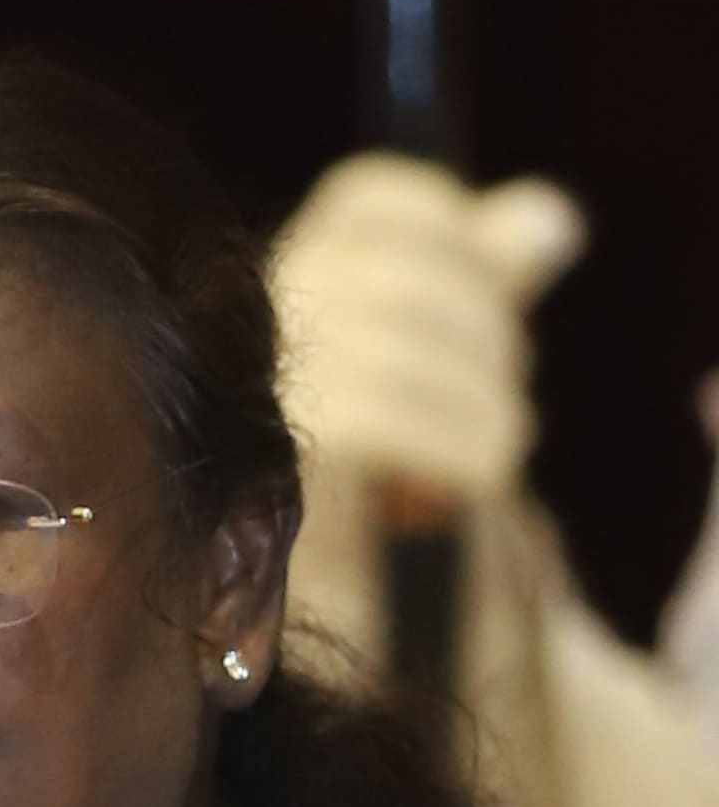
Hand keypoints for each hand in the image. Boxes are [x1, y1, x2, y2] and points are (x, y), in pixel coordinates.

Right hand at [272, 149, 583, 515]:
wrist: (337, 603)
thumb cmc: (395, 473)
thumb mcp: (449, 360)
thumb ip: (489, 279)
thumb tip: (552, 219)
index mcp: (287, 280)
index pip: (371, 203)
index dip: (453, 228)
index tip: (493, 296)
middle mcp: (253, 324)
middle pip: (405, 276)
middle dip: (487, 330)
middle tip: (506, 390)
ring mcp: (255, 394)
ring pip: (406, 354)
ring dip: (485, 403)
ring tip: (500, 440)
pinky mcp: (272, 468)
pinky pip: (387, 421)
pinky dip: (461, 450)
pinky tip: (477, 482)